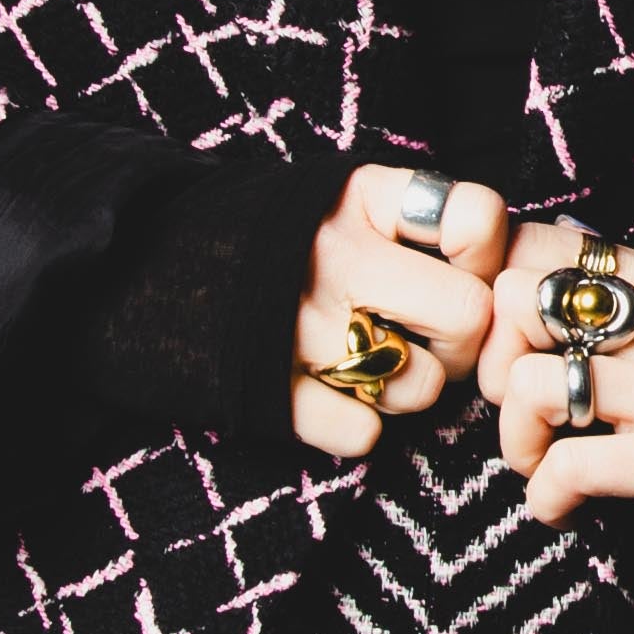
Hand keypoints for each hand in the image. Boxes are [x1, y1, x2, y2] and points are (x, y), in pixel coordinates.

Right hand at [290, 167, 509, 460]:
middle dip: (462, 343)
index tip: (457, 264)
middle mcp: (333, 256)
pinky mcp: (267, 392)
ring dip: (406, 390)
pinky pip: (362, 436)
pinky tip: (325, 393)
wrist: (130, 263)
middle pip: (470, 317)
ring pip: (422, 388)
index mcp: (358, 197)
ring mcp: (300, 327)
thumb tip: (504, 264)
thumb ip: (414, 219)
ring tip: (365, 363)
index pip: (478, 218)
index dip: (485, 254)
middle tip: (425, 338)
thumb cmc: (262, 238)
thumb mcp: (334, 197)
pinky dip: (354, 426)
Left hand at [477, 221, 633, 522]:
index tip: (508, 343)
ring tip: (543, 464)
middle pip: (513, 302)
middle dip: (496, 364)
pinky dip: (546, 498)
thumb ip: (621, 294)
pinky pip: (566, 468)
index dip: (497, 294)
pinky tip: (563, 509)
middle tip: (529, 410)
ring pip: (526, 384)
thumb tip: (533, 283)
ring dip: (518, 440)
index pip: (531, 244)